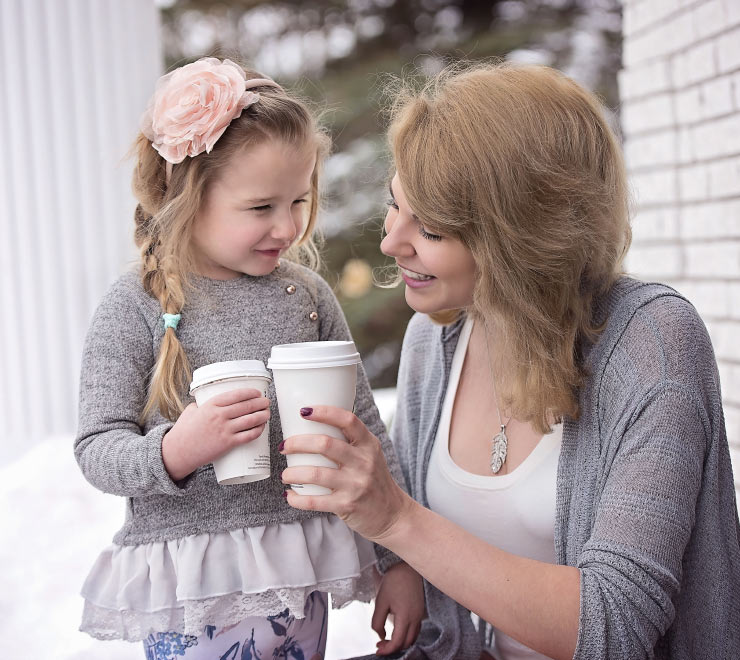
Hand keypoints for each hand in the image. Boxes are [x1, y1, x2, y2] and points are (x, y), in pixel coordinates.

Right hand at [162, 388, 269, 480]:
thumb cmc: (183, 432)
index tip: (257, 393)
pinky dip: (258, 430)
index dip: (250, 393)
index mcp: (211, 405)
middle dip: (260, 403)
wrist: (178, 452)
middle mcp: (219, 415)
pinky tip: (262, 428)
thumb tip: (205, 402)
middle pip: (247, 406)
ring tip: (267, 413)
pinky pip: (248, 436)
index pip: (236, 395)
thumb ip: (200, 405)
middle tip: (266, 402)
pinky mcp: (228, 443)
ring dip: (263, 415)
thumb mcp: (190, 411)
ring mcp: (224, 430)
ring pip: (250, 420)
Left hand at [279, 405, 415, 542]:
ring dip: (292, 473)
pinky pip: (314, 501)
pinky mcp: (347, 505)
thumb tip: (314, 425)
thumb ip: (350, 441)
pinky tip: (290, 495)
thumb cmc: (374, 480)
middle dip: (297, 443)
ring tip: (285, 474)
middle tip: (285, 446)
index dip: (325, 412)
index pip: (348, 420)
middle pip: (325, 444)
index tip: (304, 411)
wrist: (392, 514)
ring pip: (315, 474)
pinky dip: (297, 498)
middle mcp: (364, 462)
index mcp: (369, 445)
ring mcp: (356, 485)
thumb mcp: (370, 455)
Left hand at [372, 562, 424, 655]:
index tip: (378, 650)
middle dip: (393, 647)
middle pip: (407, 642)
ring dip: (400, 642)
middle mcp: (415, 618)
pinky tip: (397, 630)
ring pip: (412, 637)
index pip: (398, 642)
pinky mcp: (420, 610)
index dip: (387, 650)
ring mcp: (420, 615)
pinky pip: (415, 629)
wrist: (407, 567)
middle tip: (381, 644)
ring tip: (387, 638)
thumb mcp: (380, 601)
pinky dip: (406, 634)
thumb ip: (377, 621)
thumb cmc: (394, 581)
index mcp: (405, 616)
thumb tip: (379, 635)